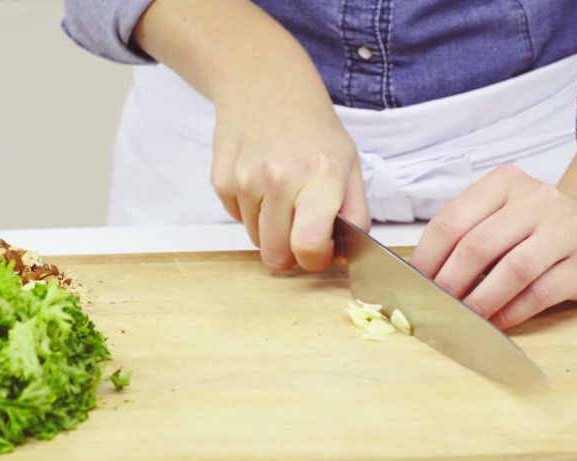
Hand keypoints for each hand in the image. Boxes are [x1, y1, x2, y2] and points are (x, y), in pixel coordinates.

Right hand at [132, 0, 370, 271]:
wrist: (264, 85)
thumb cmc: (312, 128)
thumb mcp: (349, 164)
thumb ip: (355, 213)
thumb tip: (346, 258)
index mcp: (321, 177)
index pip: (310, 246)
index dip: (317, 260)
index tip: (322, 251)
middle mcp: (281, 180)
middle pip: (277, 255)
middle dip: (291, 253)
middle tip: (301, 230)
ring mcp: (246, 181)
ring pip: (257, 240)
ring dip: (271, 230)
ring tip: (283, 196)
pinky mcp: (222, 181)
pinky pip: (238, 220)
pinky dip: (251, 212)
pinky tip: (262, 182)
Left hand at [410, 128, 576, 328]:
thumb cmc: (543, 226)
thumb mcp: (505, 214)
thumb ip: (469, 234)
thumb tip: (424, 279)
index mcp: (504, 183)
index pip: (452, 221)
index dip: (427, 258)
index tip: (412, 286)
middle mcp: (536, 199)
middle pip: (477, 246)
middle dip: (449, 284)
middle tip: (433, 308)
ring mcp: (564, 228)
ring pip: (511, 270)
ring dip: (480, 302)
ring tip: (462, 321)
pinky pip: (540, 292)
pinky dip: (512, 312)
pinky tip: (496, 323)